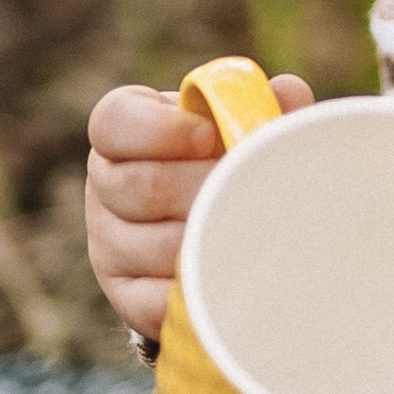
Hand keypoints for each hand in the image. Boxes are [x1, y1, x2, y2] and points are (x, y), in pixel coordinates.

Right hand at [85, 78, 314, 340]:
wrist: (218, 228)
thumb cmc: (227, 161)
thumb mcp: (239, 128)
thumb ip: (261, 109)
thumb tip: (288, 93)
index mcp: (122, 132)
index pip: (115, 121)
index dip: (160, 129)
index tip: (211, 136)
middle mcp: (105, 184)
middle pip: (140, 186)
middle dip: (204, 189)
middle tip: (249, 191)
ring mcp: (107, 242)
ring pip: (150, 245)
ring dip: (207, 239)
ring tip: (252, 232)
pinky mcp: (124, 293)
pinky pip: (152, 301)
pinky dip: (195, 291)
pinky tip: (229, 279)